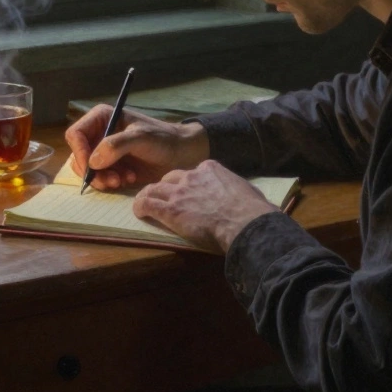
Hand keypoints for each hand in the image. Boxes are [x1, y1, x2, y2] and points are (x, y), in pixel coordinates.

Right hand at [64, 105, 209, 188]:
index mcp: (102, 118)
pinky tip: (129, 179)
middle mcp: (99, 133)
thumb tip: (93, 161)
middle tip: (113, 180)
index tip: (93, 168)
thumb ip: (117, 145)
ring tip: (124, 179)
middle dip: (93, 171)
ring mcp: (104, 151)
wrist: (181, 154)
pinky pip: (99, 178)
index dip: (80, 152)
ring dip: (103, 179)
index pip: (76, 134)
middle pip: (79, 155)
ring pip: (88, 170)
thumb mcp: (141, 138)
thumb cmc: (163, 139)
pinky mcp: (111, 166)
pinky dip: (110, 182)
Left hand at [133, 160, 278, 253]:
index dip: (189, 182)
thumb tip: (248, 199)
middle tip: (166, 198)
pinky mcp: (170, 210)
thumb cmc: (252, 210)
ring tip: (145, 202)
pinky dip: (140, 206)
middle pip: (171, 178)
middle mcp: (192, 176)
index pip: (193, 172)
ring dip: (149, 195)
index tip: (190, 191)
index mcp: (211, 169)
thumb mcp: (247, 191)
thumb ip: (237, 190)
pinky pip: (147, 204)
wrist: (244, 222)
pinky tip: (139, 212)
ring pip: (154, 188)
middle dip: (167, 187)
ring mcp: (179, 192)